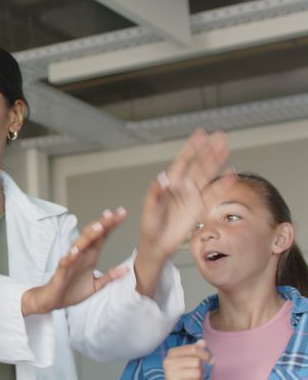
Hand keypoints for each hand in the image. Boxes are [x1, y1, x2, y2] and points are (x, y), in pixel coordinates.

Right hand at [22, 208, 127, 314]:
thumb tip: (127, 270)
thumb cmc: (72, 291)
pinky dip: (71, 256)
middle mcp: (81, 255)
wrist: (53, 302)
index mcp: (90, 256)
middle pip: (92, 235)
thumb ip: (110, 276)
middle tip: (114, 213)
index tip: (122, 213)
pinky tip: (76, 251)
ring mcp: (70, 261)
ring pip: (80, 245)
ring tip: (99, 227)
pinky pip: (66, 262)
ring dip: (89, 236)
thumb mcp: (96, 285)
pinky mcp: (61, 271)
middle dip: (103, 224)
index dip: (111, 225)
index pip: (102, 236)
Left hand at [139, 129, 233, 260]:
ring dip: (217, 162)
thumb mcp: (149, 209)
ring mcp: (193, 197)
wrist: (157, 245)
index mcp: (169, 185)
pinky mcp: (200, 209)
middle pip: (198, 165)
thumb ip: (155, 194)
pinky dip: (223, 185)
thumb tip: (162, 179)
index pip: (182, 162)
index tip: (200, 134)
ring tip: (226, 148)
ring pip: (208, 176)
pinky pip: (214, 195)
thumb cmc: (150, 226)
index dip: (191, 148)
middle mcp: (183, 188)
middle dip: (209, 150)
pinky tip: (231, 175)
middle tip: (219, 136)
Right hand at [160, 341, 209, 379]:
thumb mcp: (188, 361)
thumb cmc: (183, 375)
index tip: (210, 360)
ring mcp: (170, 375)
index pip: (193, 349)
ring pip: (197, 373)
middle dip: (201, 369)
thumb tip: (202, 342)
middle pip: (196, 361)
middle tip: (196, 374)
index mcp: (172, 353)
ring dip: (200, 379)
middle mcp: (168, 363)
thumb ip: (195, 351)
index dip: (205, 354)